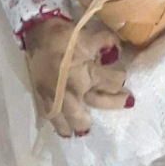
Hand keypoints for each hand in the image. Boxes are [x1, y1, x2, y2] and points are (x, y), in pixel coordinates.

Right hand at [24, 19, 132, 136]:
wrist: (39, 35)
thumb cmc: (65, 37)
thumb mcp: (90, 36)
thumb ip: (107, 43)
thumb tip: (116, 51)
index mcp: (87, 74)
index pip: (113, 82)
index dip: (120, 78)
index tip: (122, 75)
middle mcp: (74, 90)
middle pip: (97, 104)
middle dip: (114, 103)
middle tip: (125, 102)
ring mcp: (58, 98)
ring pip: (72, 119)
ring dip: (82, 123)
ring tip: (87, 129)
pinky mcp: (43, 99)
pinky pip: (52, 118)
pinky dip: (60, 125)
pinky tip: (65, 131)